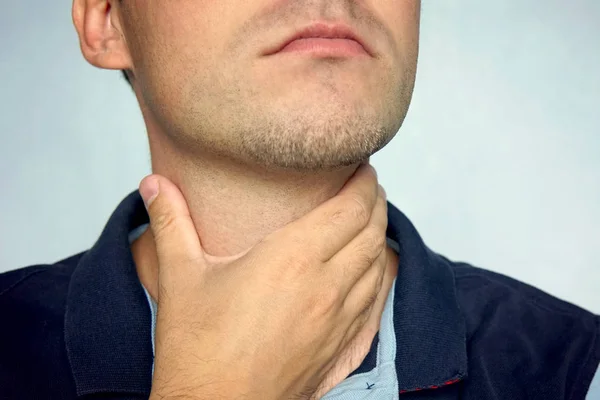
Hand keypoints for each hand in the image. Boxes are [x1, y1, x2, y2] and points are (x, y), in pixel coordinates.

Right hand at [140, 163, 387, 399]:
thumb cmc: (197, 349)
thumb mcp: (181, 277)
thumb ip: (171, 221)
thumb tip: (154, 184)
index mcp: (292, 259)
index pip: (349, 208)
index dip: (363, 182)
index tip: (361, 167)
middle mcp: (325, 286)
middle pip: (371, 230)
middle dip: (376, 202)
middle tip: (369, 187)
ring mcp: (339, 319)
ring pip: (379, 265)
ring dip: (380, 235)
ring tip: (372, 219)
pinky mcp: (340, 346)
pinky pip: (376, 302)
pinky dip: (381, 276)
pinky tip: (375, 269)